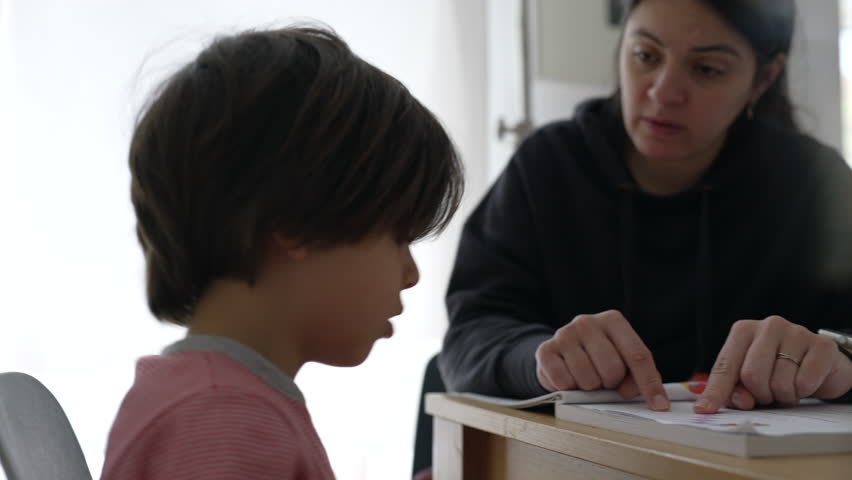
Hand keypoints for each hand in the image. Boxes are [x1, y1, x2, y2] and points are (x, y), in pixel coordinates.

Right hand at [535, 310, 669, 410]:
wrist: (562, 350)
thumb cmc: (597, 356)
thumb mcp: (622, 359)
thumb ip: (638, 376)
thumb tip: (642, 396)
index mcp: (613, 321)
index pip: (637, 355)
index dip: (649, 383)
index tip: (658, 404)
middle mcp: (587, 322)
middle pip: (612, 368)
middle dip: (611, 383)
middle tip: (604, 380)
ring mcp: (564, 334)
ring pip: (588, 379)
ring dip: (589, 388)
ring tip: (586, 378)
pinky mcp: (545, 350)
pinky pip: (564, 382)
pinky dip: (569, 389)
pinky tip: (570, 378)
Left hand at [695, 316, 851, 413]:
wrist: (821, 364)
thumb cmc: (778, 371)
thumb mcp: (751, 380)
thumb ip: (736, 391)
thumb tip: (739, 402)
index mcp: (743, 331)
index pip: (724, 367)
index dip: (716, 392)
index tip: (705, 410)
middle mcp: (768, 326)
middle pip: (752, 375)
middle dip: (760, 394)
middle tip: (769, 393)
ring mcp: (796, 332)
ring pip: (781, 382)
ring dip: (785, 396)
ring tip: (789, 387)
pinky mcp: (822, 344)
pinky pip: (806, 382)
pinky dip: (805, 391)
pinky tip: (806, 382)